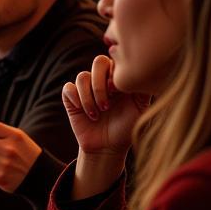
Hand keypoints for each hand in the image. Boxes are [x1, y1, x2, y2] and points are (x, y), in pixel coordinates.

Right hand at [61, 55, 150, 195]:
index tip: (118, 92)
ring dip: (89, 97)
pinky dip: (76, 98)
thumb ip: (142, 90)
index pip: (115, 61)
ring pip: (82, 76)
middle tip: (107, 104)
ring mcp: (86, 89)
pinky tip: (84, 112)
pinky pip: (68, 88)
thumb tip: (141, 72)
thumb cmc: (126, 128)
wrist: (108, 148)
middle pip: (98, 62)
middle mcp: (102, 81)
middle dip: (100, 84)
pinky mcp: (72, 99)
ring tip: (97, 114)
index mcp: (118, 80)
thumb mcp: (140, 109)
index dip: (114, 74)